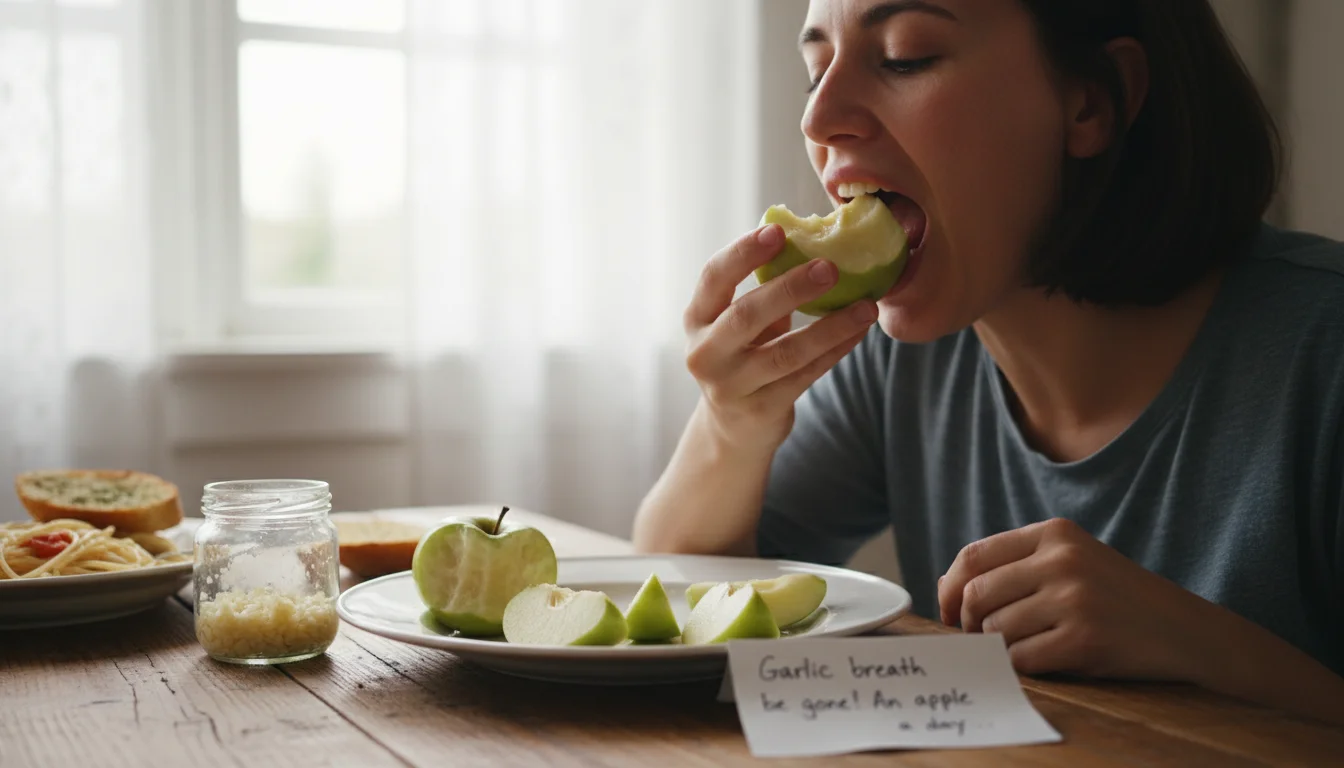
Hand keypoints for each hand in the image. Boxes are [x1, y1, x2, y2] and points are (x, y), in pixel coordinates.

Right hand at [683, 224, 877, 453]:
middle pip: (746, 315)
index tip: (778, 230)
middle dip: (790, 288)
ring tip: (866, 307)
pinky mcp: (761, 410)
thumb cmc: (741, 358)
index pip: (713, 278)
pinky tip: (858, 332)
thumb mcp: (736, 326)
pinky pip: (806, 375)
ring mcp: (730, 386)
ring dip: (831, 327)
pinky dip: (836, 351)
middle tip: (830, 267)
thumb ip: (762, 291)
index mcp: (696, 319)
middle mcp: (705, 353)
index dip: (743, 253)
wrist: (732, 428)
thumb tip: (814, 241)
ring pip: (785, 352)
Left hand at [937, 518, 1210, 681]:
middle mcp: (1062, 560)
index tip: (947, 612)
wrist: (1184, 629)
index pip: (974, 556)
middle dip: (967, 623)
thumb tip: (945, 589)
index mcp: (1054, 533)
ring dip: (999, 647)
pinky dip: (1022, 666)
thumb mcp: (1072, 560)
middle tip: (980, 638)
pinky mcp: (1084, 639)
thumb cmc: (1115, 598)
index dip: (949, 588)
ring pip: (996, 629)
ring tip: (1028, 645)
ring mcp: (1074, 599)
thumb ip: (1015, 565)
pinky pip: (1021, 658)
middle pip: (976, 594)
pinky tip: (1045, 660)